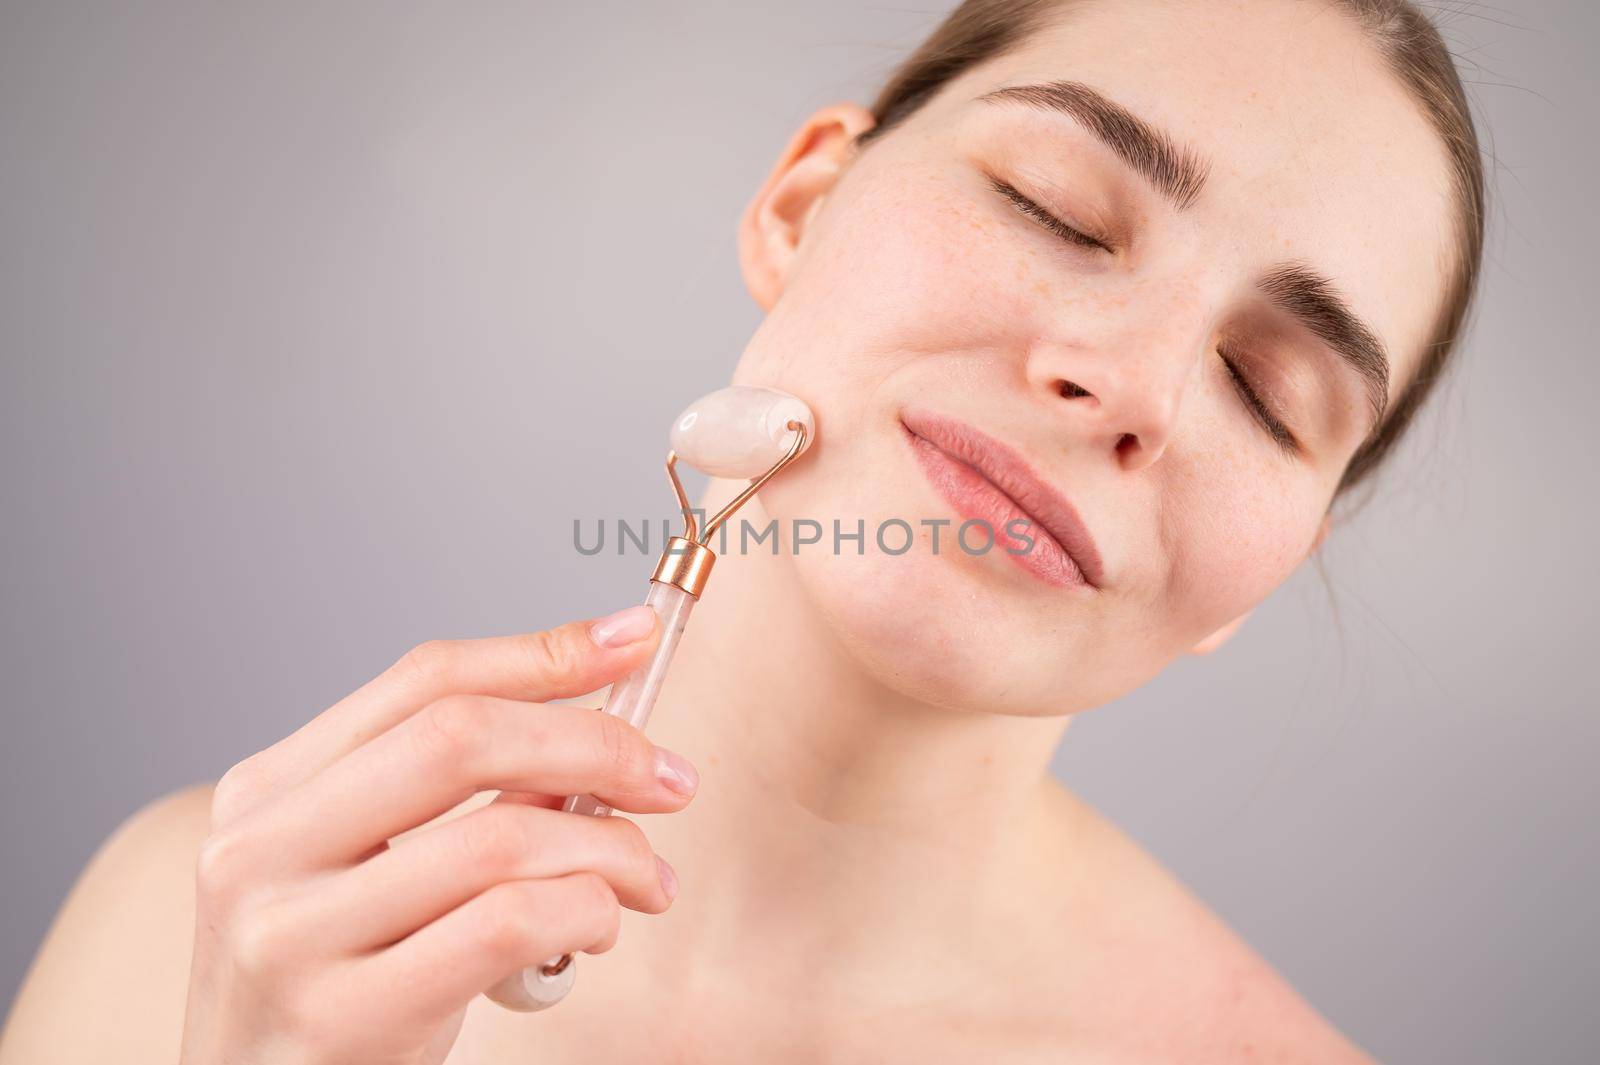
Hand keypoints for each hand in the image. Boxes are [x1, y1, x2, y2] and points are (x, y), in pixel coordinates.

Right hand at [177, 605, 696, 1064]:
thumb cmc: (335, 986)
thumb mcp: (369, 872)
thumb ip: (461, 797)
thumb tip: (601, 710)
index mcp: (267, 790)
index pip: (425, 680)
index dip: (543, 653)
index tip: (632, 641)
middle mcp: (262, 850)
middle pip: (462, 737)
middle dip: (594, 744)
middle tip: (667, 778)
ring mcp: (290, 936)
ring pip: (500, 838)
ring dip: (608, 848)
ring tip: (643, 877)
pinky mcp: (341, 1016)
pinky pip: (507, 925)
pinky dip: (585, 912)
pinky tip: (599, 927)